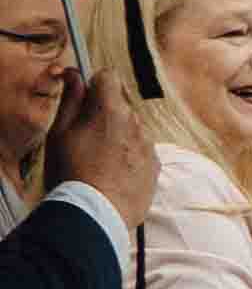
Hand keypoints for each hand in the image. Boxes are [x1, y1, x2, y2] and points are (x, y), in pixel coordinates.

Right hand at [49, 83, 153, 234]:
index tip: (85, 101)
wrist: (96, 215)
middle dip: (105, 114)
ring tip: (99, 163)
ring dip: (119, 137)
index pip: (108, 76)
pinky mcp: (155, 167)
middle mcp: (135, 123)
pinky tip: (113, 175)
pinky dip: (130, 158)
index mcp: (110, 109)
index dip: (95, 85)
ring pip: (132, 130)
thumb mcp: (59, 133)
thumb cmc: (71, 173)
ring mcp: (148, 145)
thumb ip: (70, 100)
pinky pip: (142, 152)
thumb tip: (74, 74)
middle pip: (121, 105)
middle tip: (86, 139)